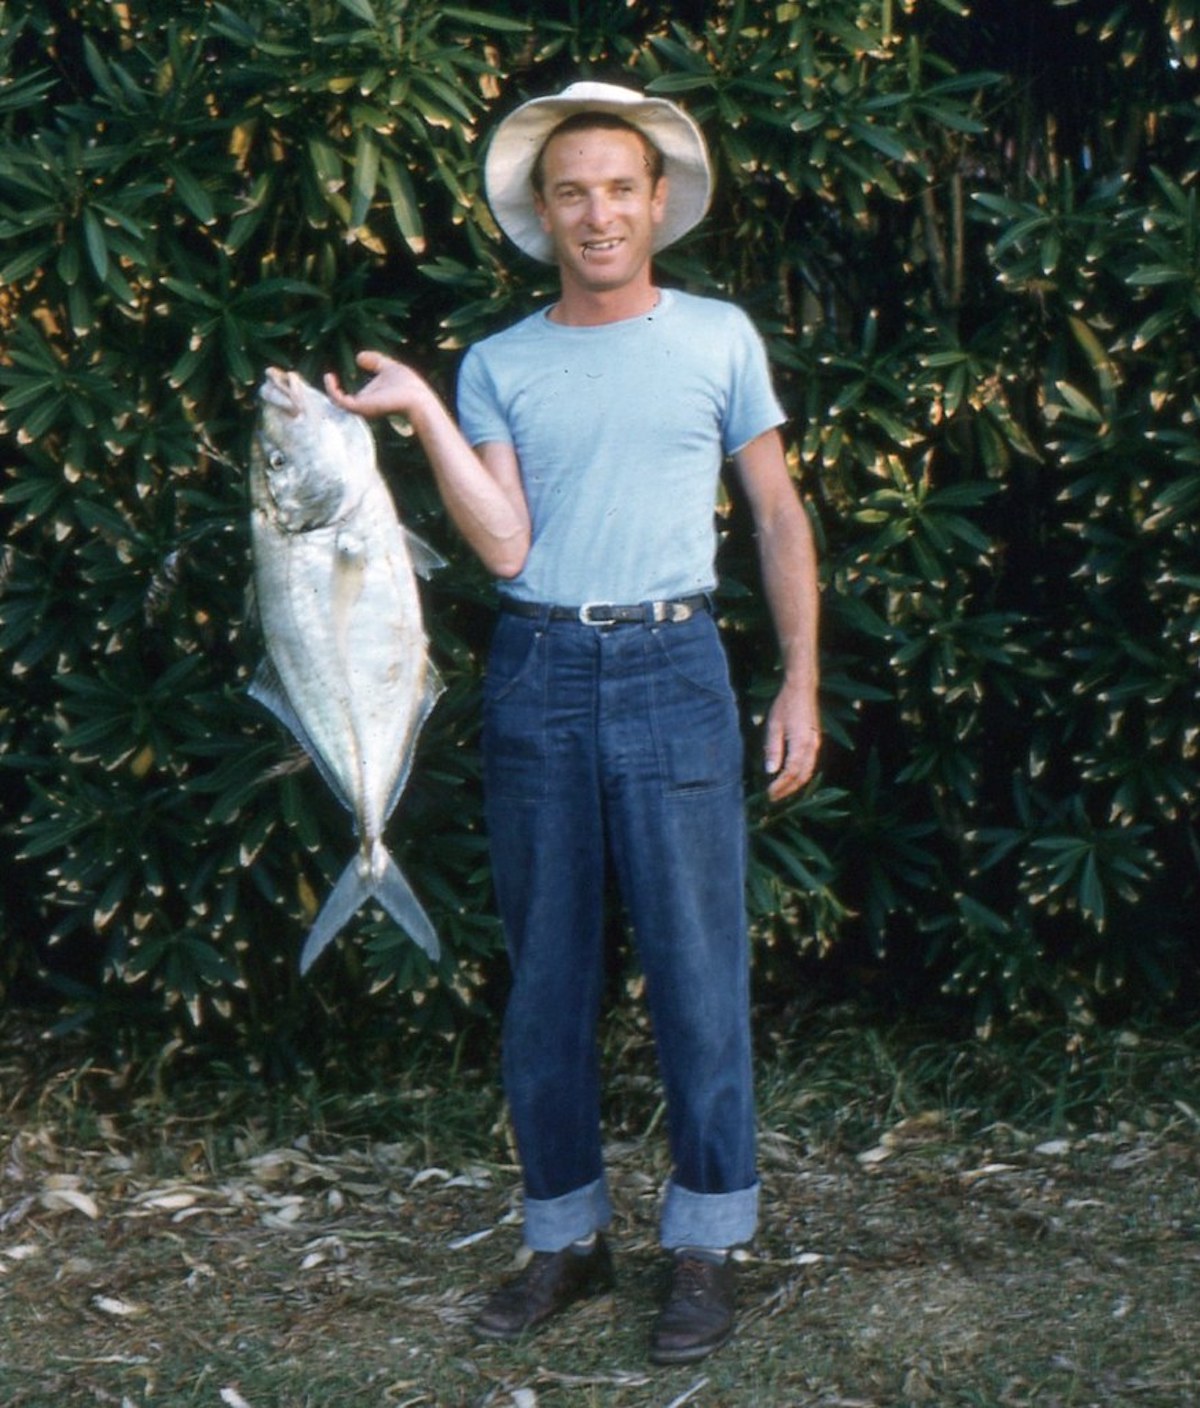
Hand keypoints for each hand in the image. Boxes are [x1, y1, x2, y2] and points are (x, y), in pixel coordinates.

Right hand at [323, 350, 432, 420]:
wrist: (416, 397)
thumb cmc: (407, 385)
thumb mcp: (387, 368)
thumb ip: (374, 361)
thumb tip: (358, 356)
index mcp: (368, 399)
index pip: (348, 397)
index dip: (337, 387)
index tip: (331, 374)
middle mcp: (363, 405)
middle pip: (340, 402)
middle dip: (331, 390)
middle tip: (327, 376)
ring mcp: (361, 407)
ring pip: (337, 402)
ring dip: (330, 389)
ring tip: (327, 376)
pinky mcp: (360, 406)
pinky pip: (339, 400)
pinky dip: (332, 390)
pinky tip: (330, 376)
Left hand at [763, 679, 819, 801]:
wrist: (803, 689)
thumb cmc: (785, 705)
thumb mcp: (774, 725)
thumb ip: (773, 749)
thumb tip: (770, 771)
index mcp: (801, 743)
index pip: (791, 772)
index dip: (780, 786)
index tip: (768, 794)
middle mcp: (812, 747)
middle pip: (802, 776)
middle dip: (787, 790)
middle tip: (773, 798)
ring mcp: (816, 744)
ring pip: (808, 772)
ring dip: (795, 785)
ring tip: (781, 792)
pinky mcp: (816, 742)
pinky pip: (810, 764)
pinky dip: (801, 776)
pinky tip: (791, 779)